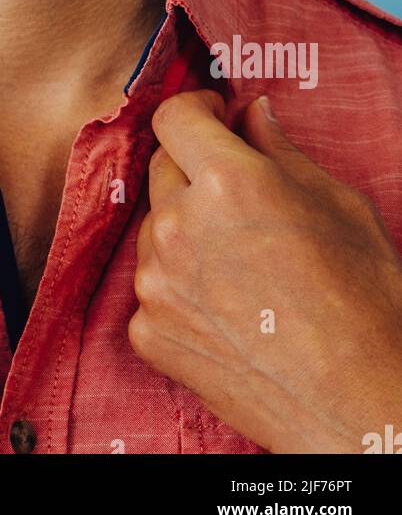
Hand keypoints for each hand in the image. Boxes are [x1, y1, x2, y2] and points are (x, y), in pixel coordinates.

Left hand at [128, 89, 401, 453]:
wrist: (358, 404)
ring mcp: (156, 281)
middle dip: (194, 171)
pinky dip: (181, 291)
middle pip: (162, 169)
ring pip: (156, 230)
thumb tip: (252, 114)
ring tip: (242, 267)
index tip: (213, 118)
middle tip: (239, 200)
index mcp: (228, 180)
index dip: (196, 110)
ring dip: (185, 232)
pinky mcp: (148, 331)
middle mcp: (178, 224)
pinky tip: (229, 311)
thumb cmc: (366, 301)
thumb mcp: (339, 204)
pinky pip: (154, 289)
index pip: (175, 116)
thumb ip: (281, 150)